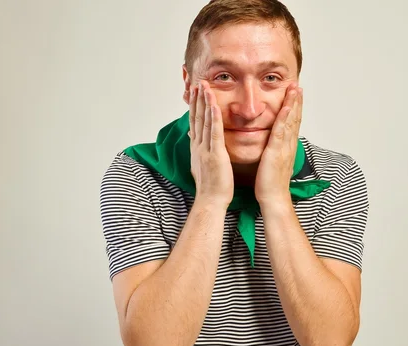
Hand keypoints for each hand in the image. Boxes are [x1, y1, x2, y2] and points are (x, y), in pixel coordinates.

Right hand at [188, 80, 233, 207]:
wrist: (210, 201)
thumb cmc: (210, 186)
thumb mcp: (201, 165)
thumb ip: (198, 151)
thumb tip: (193, 141)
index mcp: (197, 148)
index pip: (195, 122)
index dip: (194, 106)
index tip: (195, 93)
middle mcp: (198, 146)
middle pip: (197, 118)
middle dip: (197, 99)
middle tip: (197, 82)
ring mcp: (205, 149)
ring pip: (204, 121)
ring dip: (204, 103)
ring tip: (204, 86)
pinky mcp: (215, 154)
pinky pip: (214, 133)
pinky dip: (213, 118)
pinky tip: (213, 105)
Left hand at [255, 84, 302, 205]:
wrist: (274, 198)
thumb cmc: (271, 184)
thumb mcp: (273, 163)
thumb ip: (273, 151)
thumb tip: (271, 145)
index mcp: (286, 147)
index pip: (292, 123)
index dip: (295, 108)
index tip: (295, 95)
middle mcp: (288, 145)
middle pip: (294, 118)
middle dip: (297, 101)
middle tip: (298, 85)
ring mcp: (284, 147)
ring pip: (290, 121)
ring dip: (293, 104)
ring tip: (295, 89)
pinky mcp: (276, 152)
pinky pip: (281, 131)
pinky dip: (285, 118)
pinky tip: (287, 106)